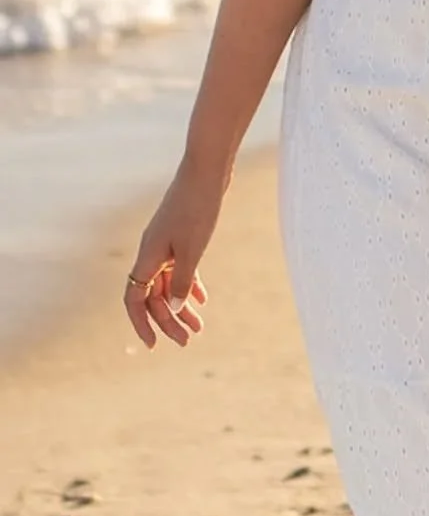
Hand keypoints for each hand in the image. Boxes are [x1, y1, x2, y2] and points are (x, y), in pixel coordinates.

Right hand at [122, 161, 221, 349]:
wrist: (207, 170)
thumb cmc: (198, 207)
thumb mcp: (193, 249)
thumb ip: (183, 280)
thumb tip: (175, 308)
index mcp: (148, 256)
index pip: (134, 299)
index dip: (141, 323)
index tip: (154, 345)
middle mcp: (152, 252)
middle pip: (153, 296)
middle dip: (168, 320)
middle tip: (188, 340)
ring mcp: (166, 243)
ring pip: (168, 283)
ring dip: (181, 306)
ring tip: (199, 326)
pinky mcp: (181, 235)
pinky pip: (179, 268)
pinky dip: (189, 284)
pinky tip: (202, 299)